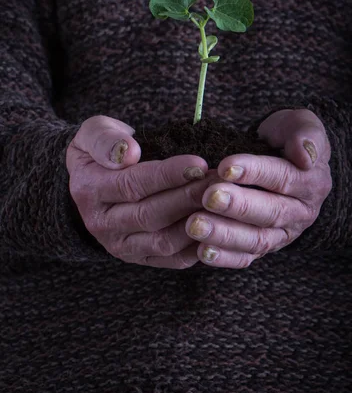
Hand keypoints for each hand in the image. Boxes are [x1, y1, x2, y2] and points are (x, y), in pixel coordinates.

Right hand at [66, 115, 215, 267]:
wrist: (91, 182)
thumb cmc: (102, 150)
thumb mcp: (93, 132)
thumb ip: (106, 139)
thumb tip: (128, 153)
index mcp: (89, 190)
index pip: (132, 184)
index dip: (168, 175)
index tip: (198, 164)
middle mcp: (101, 223)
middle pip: (151, 215)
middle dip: (189, 198)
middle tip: (219, 182)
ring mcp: (120, 245)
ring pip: (164, 241)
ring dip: (197, 222)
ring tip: (222, 200)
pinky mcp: (140, 258)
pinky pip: (173, 259)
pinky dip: (198, 246)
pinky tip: (218, 226)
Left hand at [185, 109, 331, 267]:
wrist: (281, 155)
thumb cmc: (286, 137)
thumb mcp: (300, 124)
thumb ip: (306, 134)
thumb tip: (305, 155)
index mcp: (312, 182)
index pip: (283, 178)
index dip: (255, 173)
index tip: (225, 166)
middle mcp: (301, 212)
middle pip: (270, 212)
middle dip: (237, 206)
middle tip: (208, 197)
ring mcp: (282, 234)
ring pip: (256, 239)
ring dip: (224, 234)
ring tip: (195, 226)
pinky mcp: (263, 247)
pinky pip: (246, 257)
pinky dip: (224, 257)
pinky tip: (201, 251)